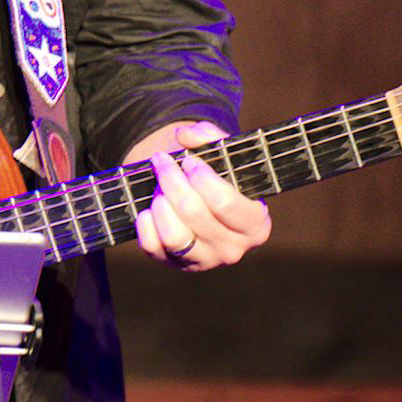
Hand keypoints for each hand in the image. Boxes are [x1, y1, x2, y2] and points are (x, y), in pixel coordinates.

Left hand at [130, 120, 271, 271]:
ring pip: (174, 236)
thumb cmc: (215, 176)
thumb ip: (209, 136)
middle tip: (163, 163)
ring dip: (161, 204)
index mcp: (256, 224)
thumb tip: (185, 135)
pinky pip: (153, 248)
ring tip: (159, 189)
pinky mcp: (175, 265)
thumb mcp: (221, 154)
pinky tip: (149, 208)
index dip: (203, 178)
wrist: (199, 201)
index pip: (225, 204)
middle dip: (173, 182)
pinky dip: (146, 225)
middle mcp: (233, 249)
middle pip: (195, 214)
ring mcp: (204, 261)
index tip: (189, 161)